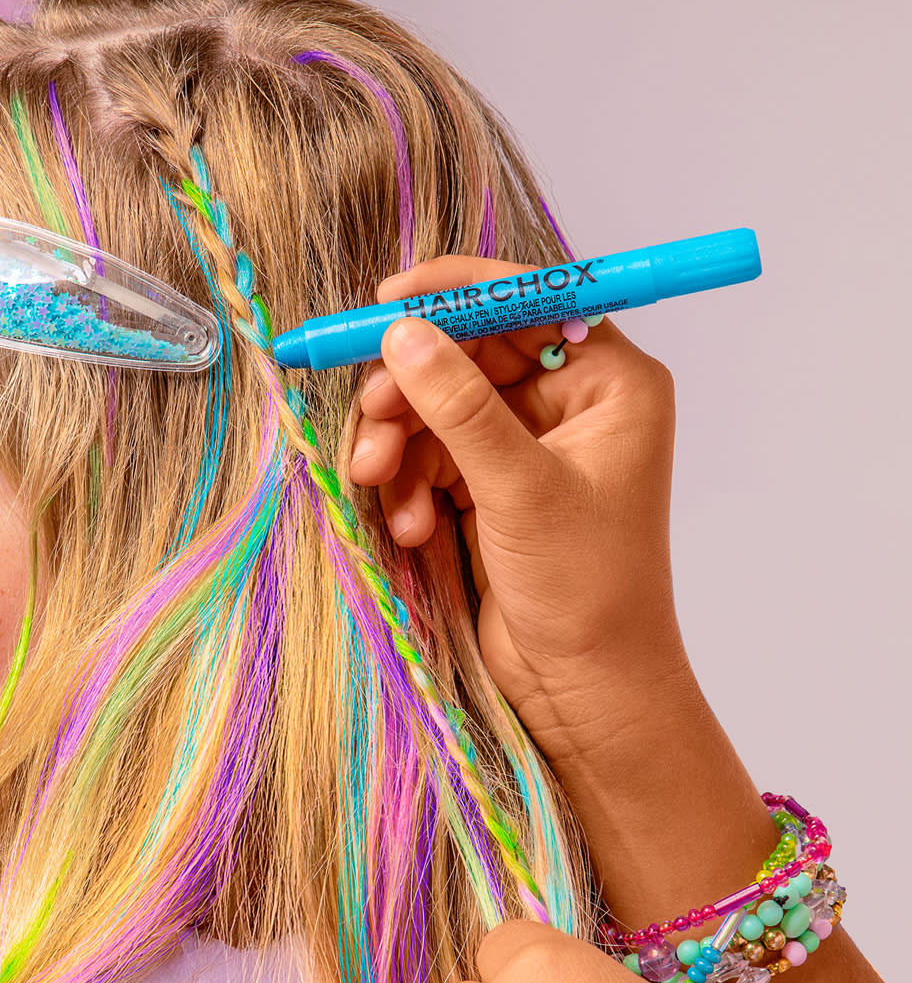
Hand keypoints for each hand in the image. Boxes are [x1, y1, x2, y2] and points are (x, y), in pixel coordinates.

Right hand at [349, 255, 691, 763]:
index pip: (530, 301)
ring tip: (377, 483)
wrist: (583, 686)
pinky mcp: (492, 485)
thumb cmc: (586, 589)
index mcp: (611, 384)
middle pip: (471, 354)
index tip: (389, 302)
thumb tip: (402, 333)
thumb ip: (460, 406)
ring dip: (401, 443)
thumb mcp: (520, 489)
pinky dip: (408, 482)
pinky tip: (407, 526)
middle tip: (370, 414)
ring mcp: (527, 445)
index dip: (456, 295)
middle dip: (413, 387)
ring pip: (440, 406)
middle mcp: (571, 404)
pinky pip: (432, 454)